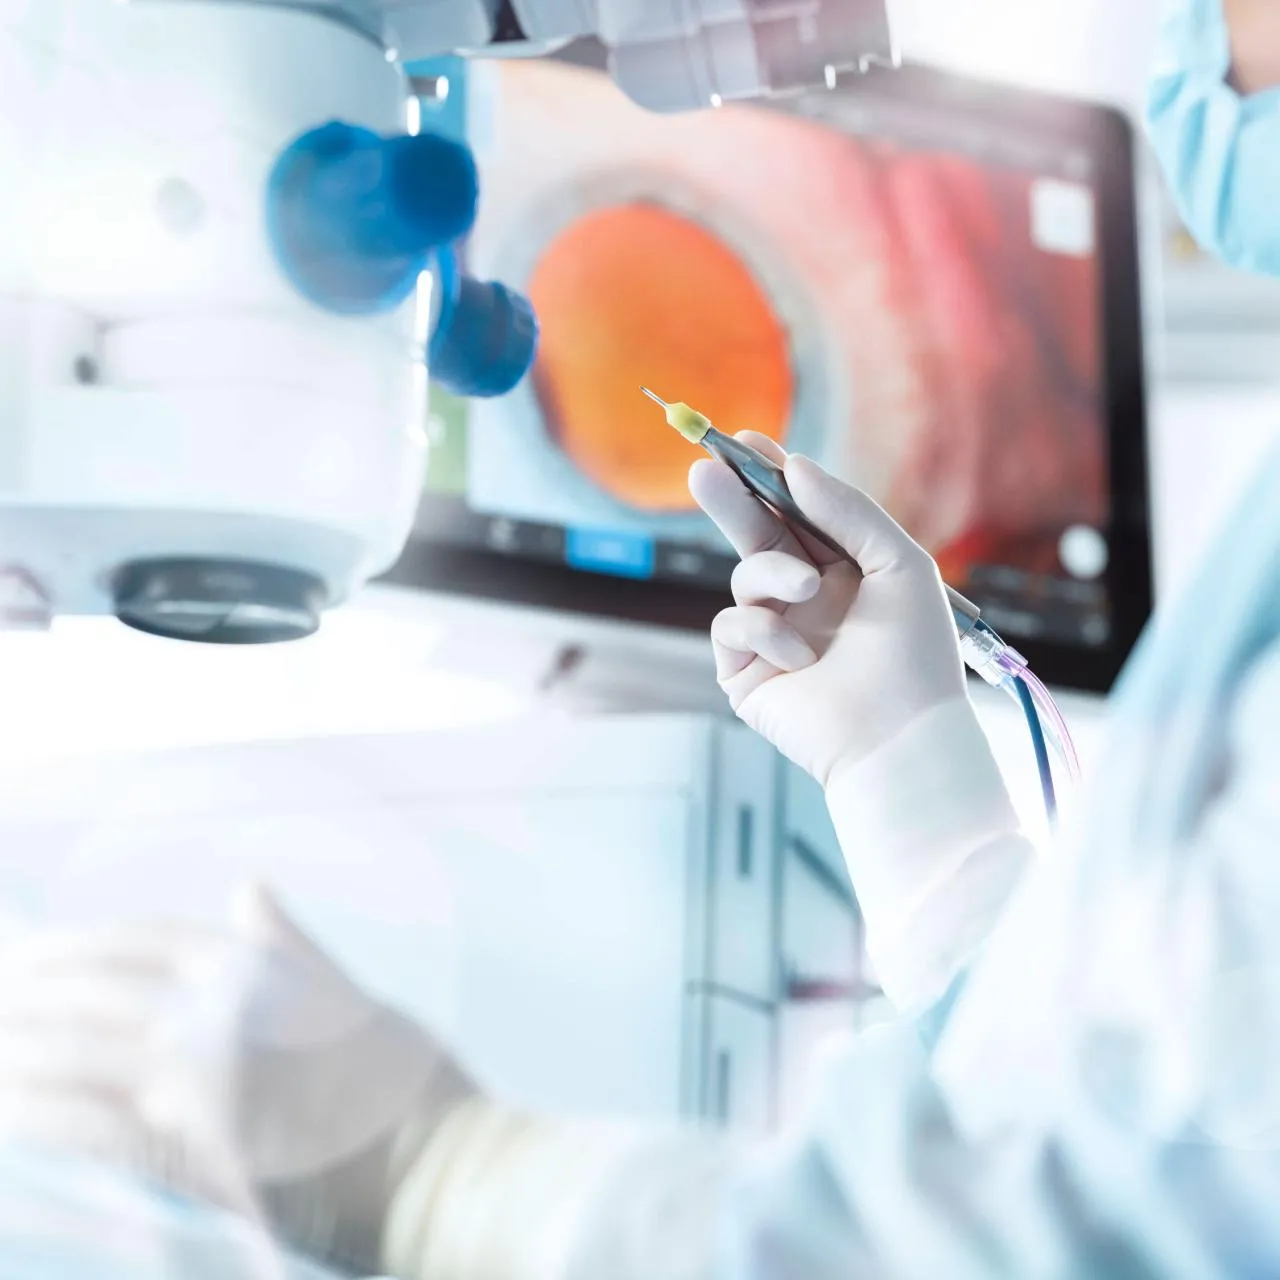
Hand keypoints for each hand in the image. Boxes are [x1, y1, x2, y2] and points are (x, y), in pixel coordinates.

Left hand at [0, 886, 474, 1273]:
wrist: (440, 1167)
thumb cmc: (407, 1083)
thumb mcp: (351, 994)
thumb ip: (287, 947)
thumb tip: (247, 887)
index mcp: (260, 968)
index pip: (140, 940)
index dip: (72, 944)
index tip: (21, 952)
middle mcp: (221, 1009)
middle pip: (91, 989)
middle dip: (21, 990)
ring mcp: (202, 1079)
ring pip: (74, 1053)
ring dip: (10, 1051)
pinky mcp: (189, 1150)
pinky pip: (85, 1127)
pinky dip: (32, 1116)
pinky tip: (5, 1113)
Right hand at [689, 436, 968, 785]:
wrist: (899, 737)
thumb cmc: (915, 655)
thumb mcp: (899, 562)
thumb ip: (848, 509)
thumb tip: (795, 467)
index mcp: (846, 573)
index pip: (799, 515)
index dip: (772, 478)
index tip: (747, 441)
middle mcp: (807, 600)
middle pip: (757, 535)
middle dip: (732, 500)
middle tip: (706, 467)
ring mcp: (774, 635)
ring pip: (744, 575)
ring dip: (772, 572)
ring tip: (806, 589)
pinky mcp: (745, 671)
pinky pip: (731, 624)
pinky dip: (763, 629)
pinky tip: (799, 656)